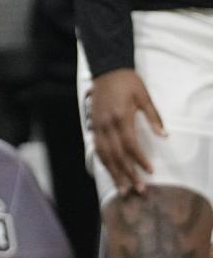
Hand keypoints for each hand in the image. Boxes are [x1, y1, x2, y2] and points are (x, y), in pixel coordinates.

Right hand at [90, 68, 165, 195]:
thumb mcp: (144, 96)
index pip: (130, 144)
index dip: (139, 160)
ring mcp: (97, 124)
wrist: (106, 68)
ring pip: (103, 153)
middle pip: (116, 154)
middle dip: (127, 173)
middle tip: (137, 189)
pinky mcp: (93, 124)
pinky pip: (96, 147)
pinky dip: (102, 160)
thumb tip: (164, 136)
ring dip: (113, 172)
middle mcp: (107, 123)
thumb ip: (153, 117)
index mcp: (121, 116)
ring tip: (122, 188)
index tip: (149, 171)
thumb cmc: (128, 81)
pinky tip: (109, 170)